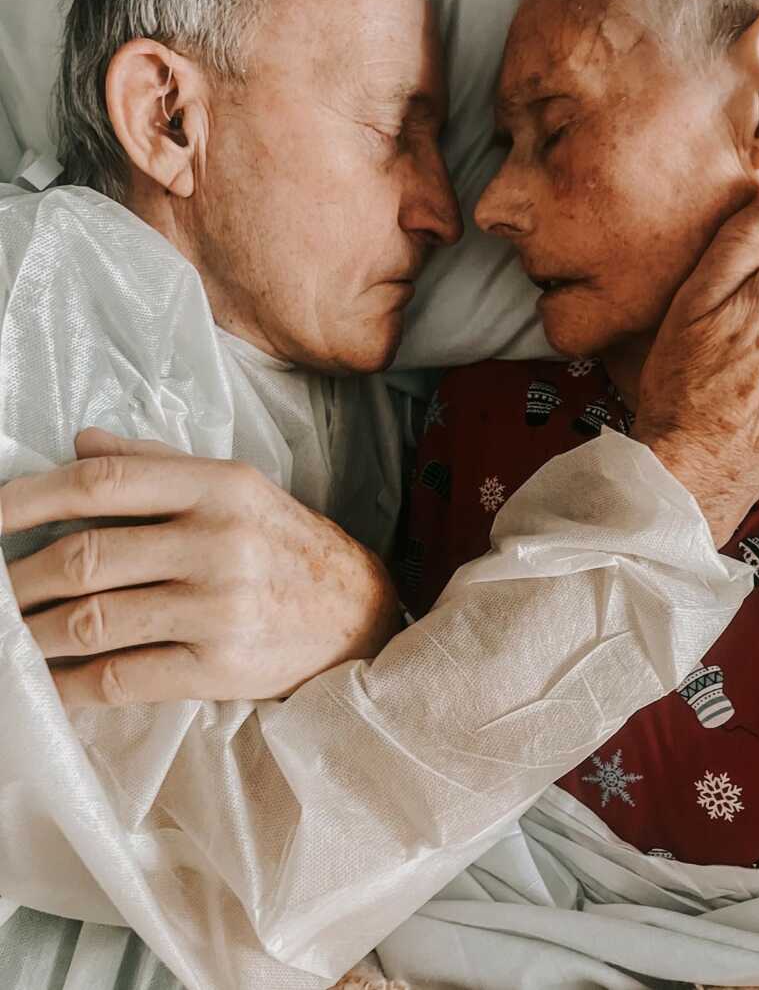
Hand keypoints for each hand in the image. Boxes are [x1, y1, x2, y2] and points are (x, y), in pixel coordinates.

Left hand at [0, 430, 400, 706]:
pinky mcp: (220, 666)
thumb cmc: (286, 544)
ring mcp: (220, 608)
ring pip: (94, 621)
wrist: (355, 613)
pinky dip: (71, 684)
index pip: (106, 482)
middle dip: (18, 577)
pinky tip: (50, 682)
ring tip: (9, 633)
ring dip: (33, 632)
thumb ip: (159, 463)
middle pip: (87, 556)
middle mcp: (220, 542)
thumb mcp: (237, 487)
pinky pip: (122, 677)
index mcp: (220, 486)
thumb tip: (81, 442)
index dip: (33, 495)